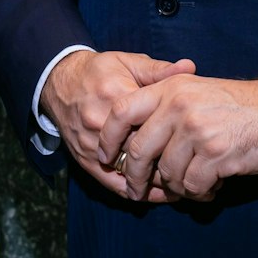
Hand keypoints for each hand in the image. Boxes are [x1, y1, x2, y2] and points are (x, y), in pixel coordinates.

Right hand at [40, 49, 194, 199]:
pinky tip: (156, 194)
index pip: (152, 122)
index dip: (177, 135)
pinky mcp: (84, 159)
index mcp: (116, 96)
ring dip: (157, 182)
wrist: (59, 83)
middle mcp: (101, 122)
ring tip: (184, 186)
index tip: (198, 142)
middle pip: (142, 151)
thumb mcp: (128, 63)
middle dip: (171, 162)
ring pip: (130, 171)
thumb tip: (190, 67)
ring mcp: (91, 144)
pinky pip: (113, 183)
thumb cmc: (100, 72)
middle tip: (197, 169)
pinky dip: (136, 192)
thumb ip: (159, 70)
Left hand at [109, 75, 257, 201]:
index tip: (105, 156)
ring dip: (177, 185)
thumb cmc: (237, 105)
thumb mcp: (196, 89)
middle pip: (139, 150)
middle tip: (135, 191)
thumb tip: (133, 138)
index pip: (122, 112)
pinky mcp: (217, 154)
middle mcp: (179, 107)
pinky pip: (192, 185)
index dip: (108, 138)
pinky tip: (211, 186)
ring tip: (191, 183)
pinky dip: (199, 192)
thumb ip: (166, 105)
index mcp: (170, 88)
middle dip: (134, 177)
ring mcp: (197, 131)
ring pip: (167, 173)